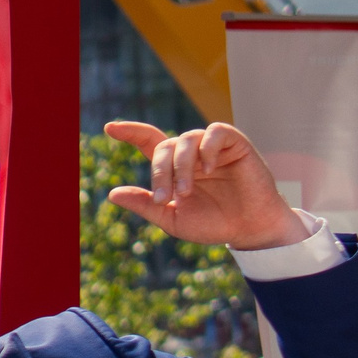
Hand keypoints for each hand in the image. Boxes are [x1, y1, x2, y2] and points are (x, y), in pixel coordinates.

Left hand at [103, 120, 308, 251]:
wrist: (248, 229)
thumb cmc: (212, 223)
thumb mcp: (172, 218)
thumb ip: (146, 205)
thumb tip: (112, 194)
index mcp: (174, 168)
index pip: (149, 141)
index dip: (130, 133)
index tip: (109, 128)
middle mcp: (191, 153)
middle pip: (164, 145)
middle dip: (160, 172)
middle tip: (166, 199)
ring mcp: (212, 147)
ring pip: (187, 139)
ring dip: (180, 166)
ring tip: (185, 192)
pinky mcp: (235, 143)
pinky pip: (215, 132)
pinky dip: (206, 149)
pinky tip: (207, 169)